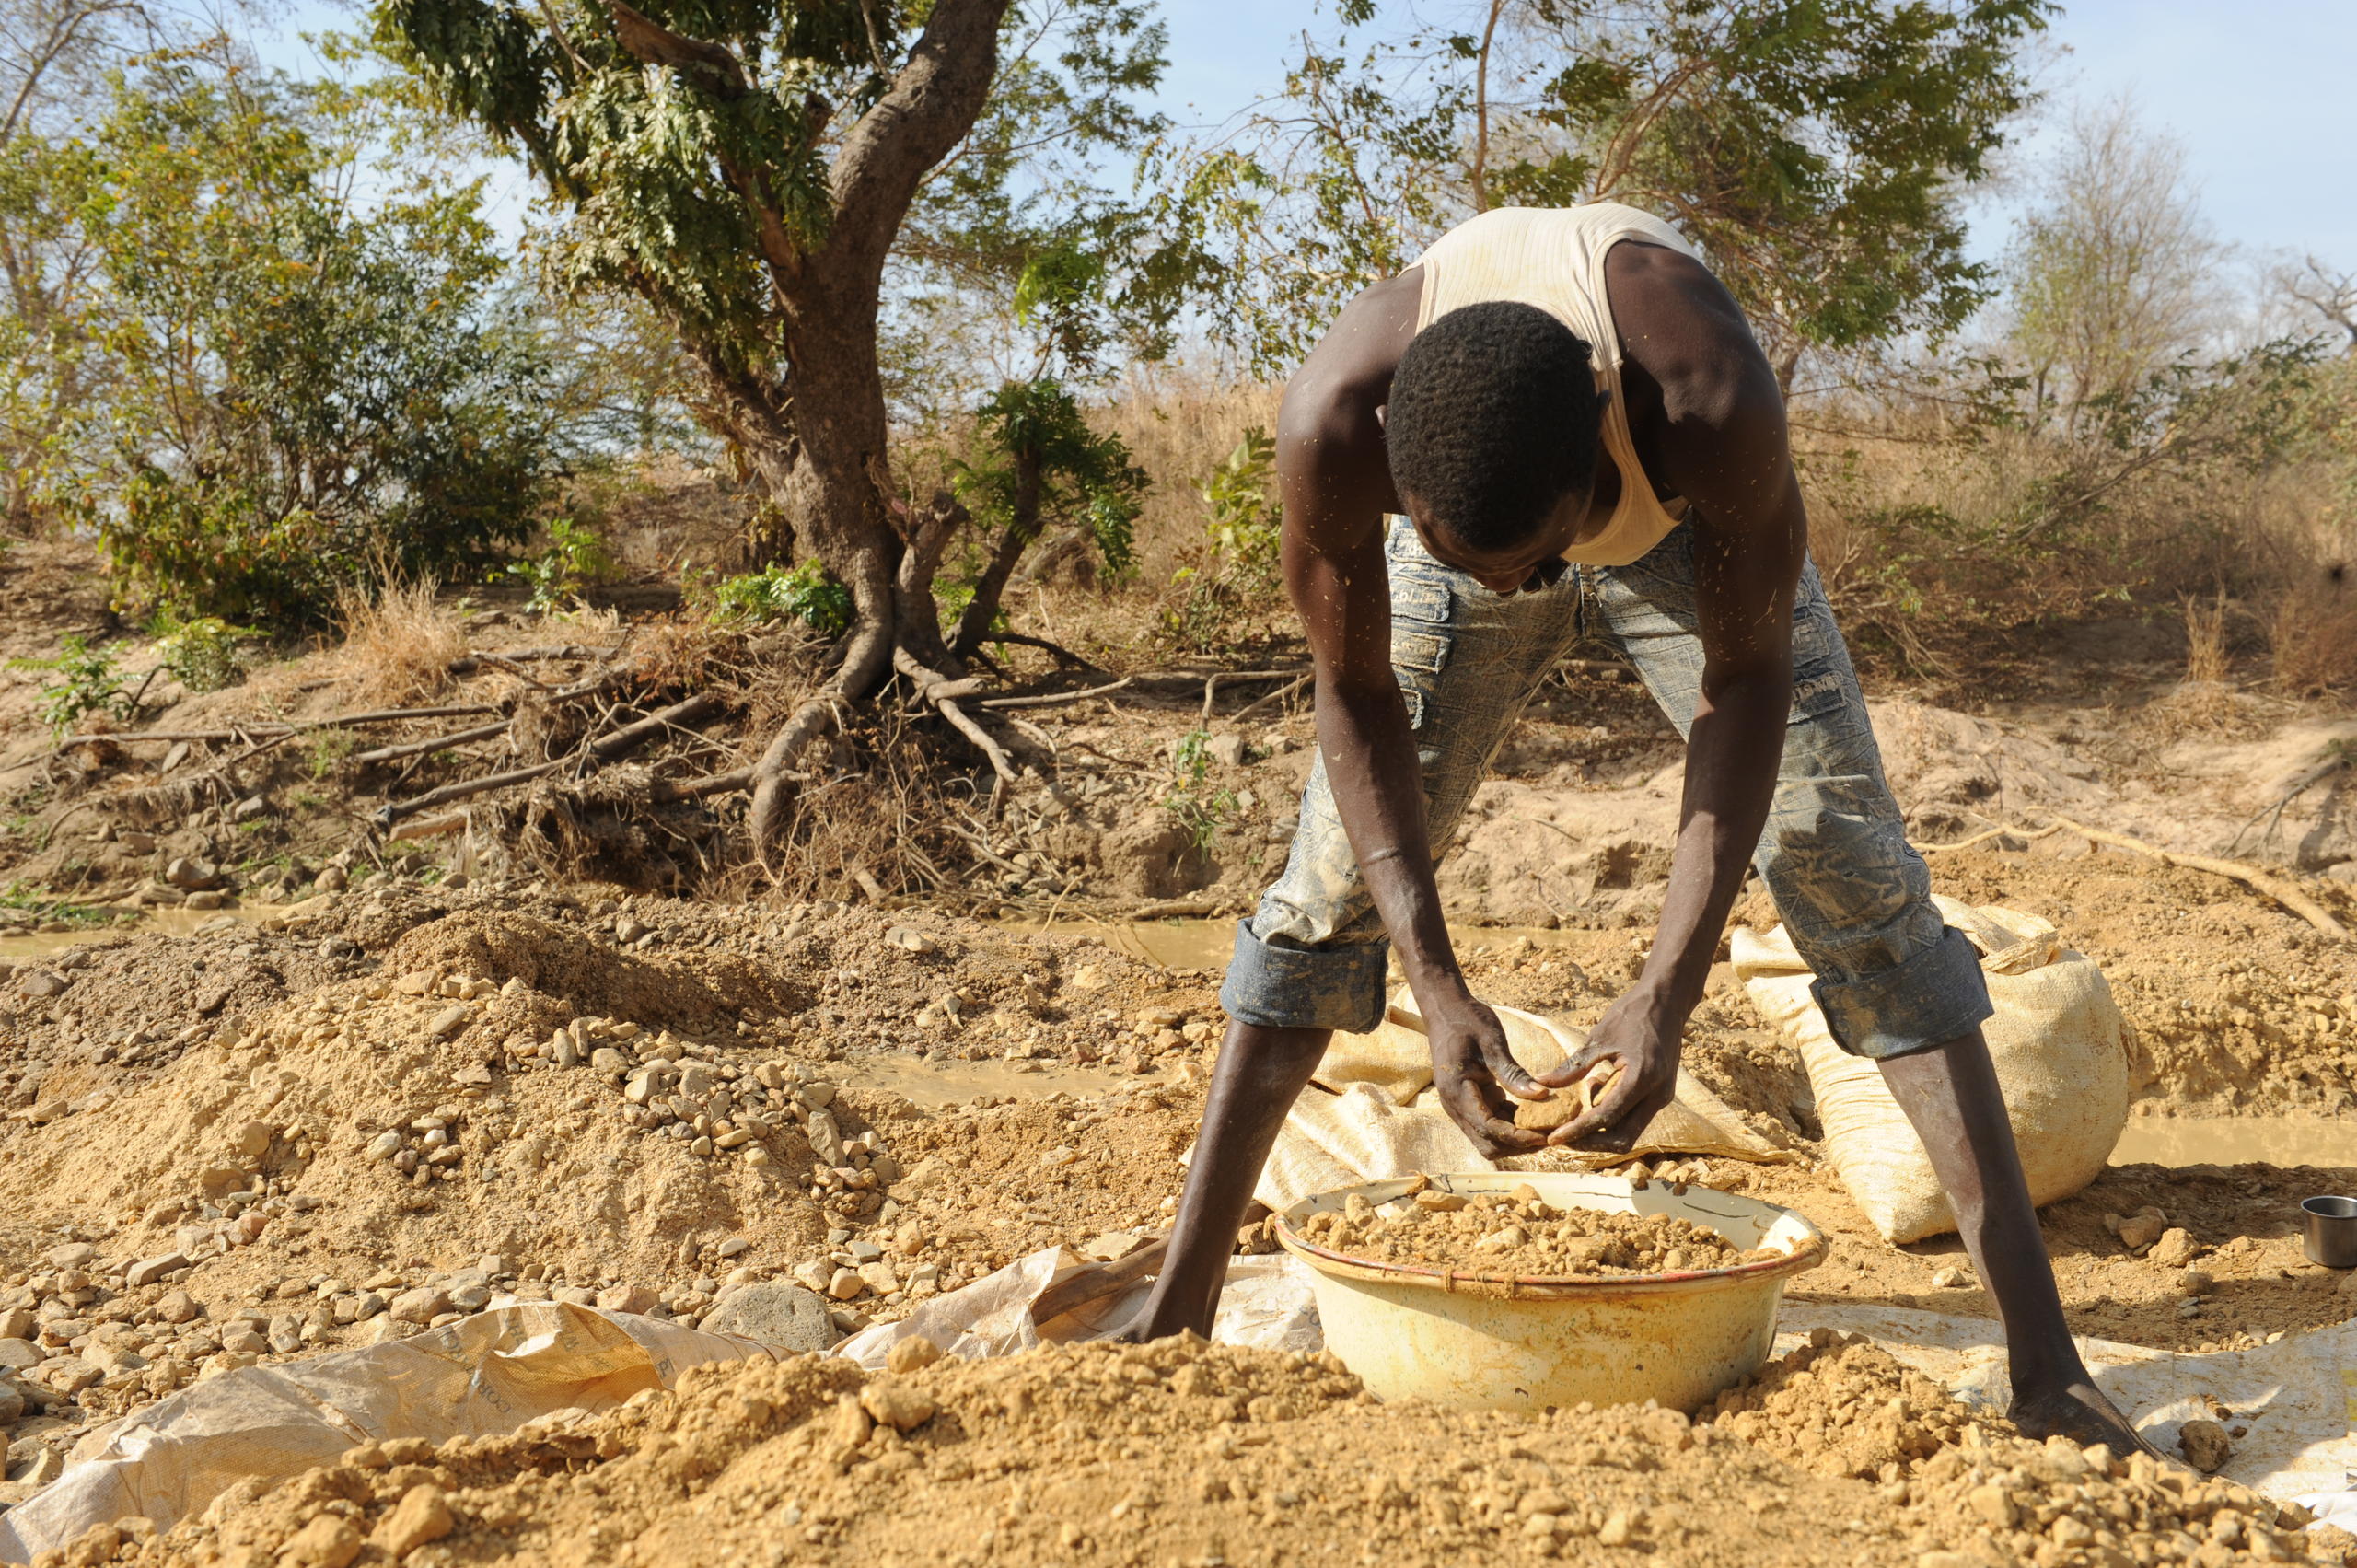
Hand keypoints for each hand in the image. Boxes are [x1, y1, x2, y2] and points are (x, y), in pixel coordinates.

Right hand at [1422, 987, 1551, 1157]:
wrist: (1444, 1009)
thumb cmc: (1467, 1020)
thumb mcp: (1492, 1043)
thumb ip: (1513, 1073)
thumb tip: (1541, 1095)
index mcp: (1457, 1090)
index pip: (1488, 1127)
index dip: (1516, 1137)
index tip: (1544, 1136)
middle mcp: (1455, 1105)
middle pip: (1487, 1143)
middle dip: (1517, 1145)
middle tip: (1549, 1136)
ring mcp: (1460, 1105)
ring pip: (1488, 1138)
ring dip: (1515, 1139)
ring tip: (1545, 1128)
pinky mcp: (1469, 1101)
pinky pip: (1491, 1123)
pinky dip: (1511, 1124)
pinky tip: (1534, 1116)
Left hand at [1544, 987, 1681, 1146]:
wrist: (1668, 1001)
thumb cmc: (1631, 1014)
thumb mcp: (1599, 1038)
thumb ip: (1573, 1066)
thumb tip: (1541, 1083)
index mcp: (1641, 1078)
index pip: (1606, 1117)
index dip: (1578, 1131)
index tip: (1553, 1139)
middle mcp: (1657, 1094)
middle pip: (1622, 1138)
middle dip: (1590, 1143)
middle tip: (1561, 1138)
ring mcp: (1662, 1097)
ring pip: (1630, 1133)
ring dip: (1601, 1133)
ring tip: (1572, 1119)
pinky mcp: (1660, 1095)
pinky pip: (1634, 1118)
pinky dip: (1612, 1118)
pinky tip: (1593, 1097)